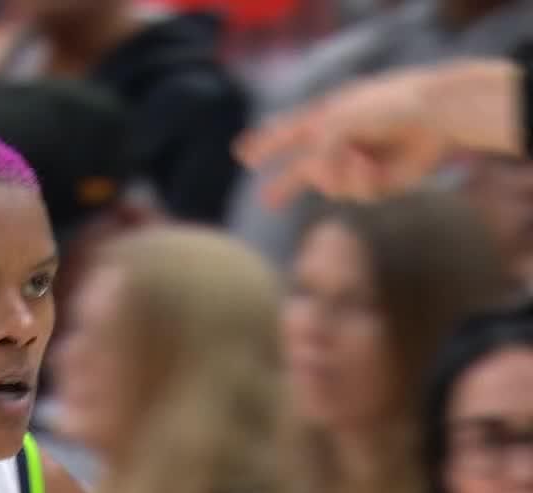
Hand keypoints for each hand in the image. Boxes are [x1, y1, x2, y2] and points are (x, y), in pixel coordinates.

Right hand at [237, 69, 449, 205]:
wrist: (434, 115)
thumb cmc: (384, 107)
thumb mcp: (336, 123)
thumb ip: (315, 151)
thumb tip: (313, 178)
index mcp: (323, 120)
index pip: (284, 134)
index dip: (263, 145)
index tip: (241, 154)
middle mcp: (337, 145)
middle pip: (301, 172)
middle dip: (282, 187)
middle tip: (265, 201)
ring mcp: (357, 166)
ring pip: (329, 188)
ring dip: (338, 175)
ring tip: (358, 157)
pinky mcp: (379, 184)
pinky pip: (356, 195)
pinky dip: (361, 181)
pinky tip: (373, 165)